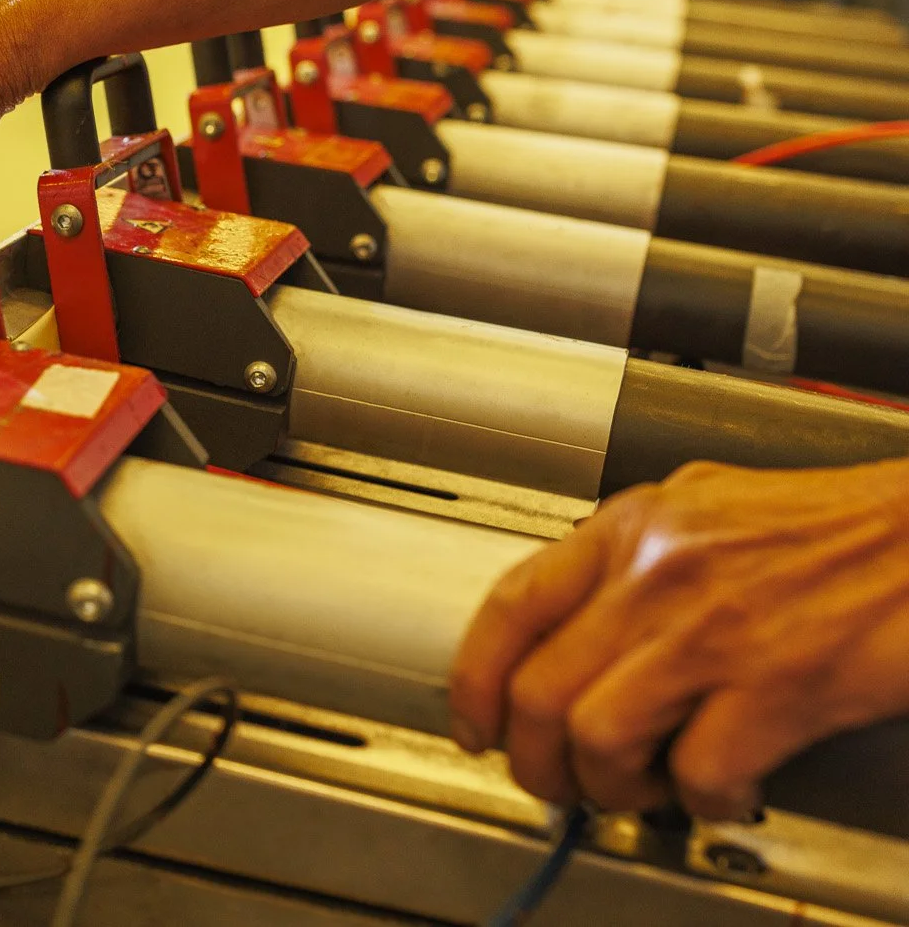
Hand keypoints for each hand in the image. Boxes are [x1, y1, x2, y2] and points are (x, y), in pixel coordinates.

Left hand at [449, 457, 908, 819]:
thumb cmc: (841, 526)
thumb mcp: (708, 511)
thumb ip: (634, 558)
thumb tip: (576, 622)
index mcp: (634, 526)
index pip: (510, 606)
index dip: (473, 681)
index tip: (474, 723)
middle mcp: (658, 573)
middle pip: (539, 691)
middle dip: (537, 761)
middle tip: (560, 783)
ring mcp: (714, 630)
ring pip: (598, 736)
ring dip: (611, 787)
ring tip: (639, 790)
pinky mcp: (780, 685)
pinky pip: (700, 773)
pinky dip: (703, 803)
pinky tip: (721, 793)